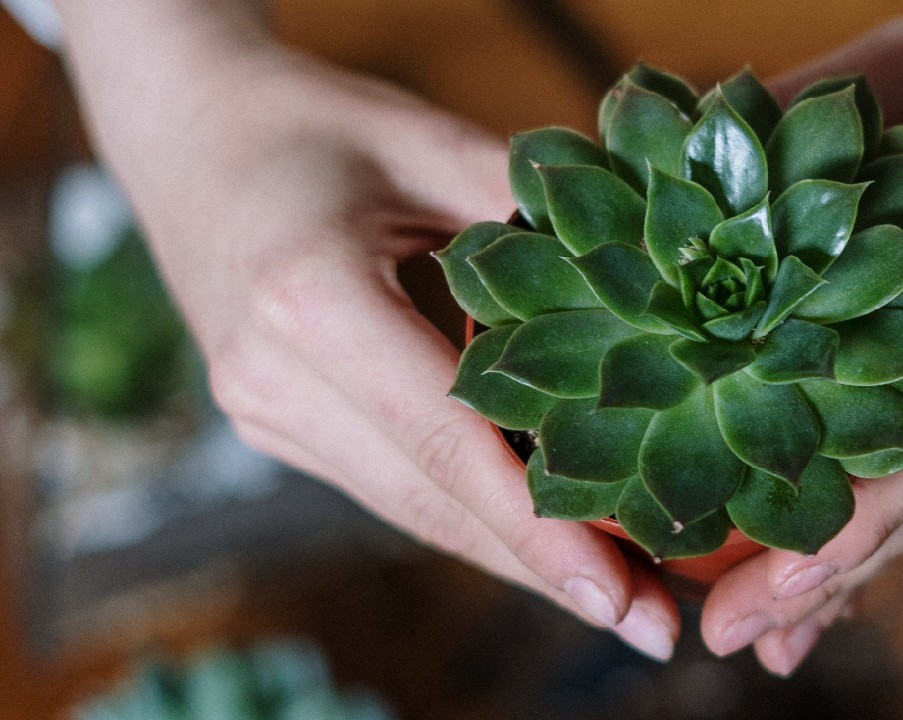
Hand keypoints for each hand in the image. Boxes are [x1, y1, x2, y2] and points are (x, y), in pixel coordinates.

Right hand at [51, 0, 680, 658]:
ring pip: (411, 508)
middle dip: (545, 569)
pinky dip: (468, 512)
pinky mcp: (278, 421)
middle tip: (654, 623)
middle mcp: (272, 376)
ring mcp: (265, 410)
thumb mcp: (428, 138)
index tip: (620, 595)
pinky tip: (544, 535)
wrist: (188, 136)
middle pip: (431, 502)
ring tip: (623, 595)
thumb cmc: (312, 125)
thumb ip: (529, 214)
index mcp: (306, 298)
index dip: (537, 529)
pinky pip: (390, 481)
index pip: (443, 441)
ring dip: (512, 556)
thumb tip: (647, 291)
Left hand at [699, 0, 902, 673]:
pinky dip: (895, 518)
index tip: (752, 580)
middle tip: (726, 641)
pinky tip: (846, 564)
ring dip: (859, 570)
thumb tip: (675, 184)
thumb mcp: (893, 68)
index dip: (834, 517)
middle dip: (825, 575)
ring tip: (772, 639)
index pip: (898, 424)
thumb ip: (793, 135)